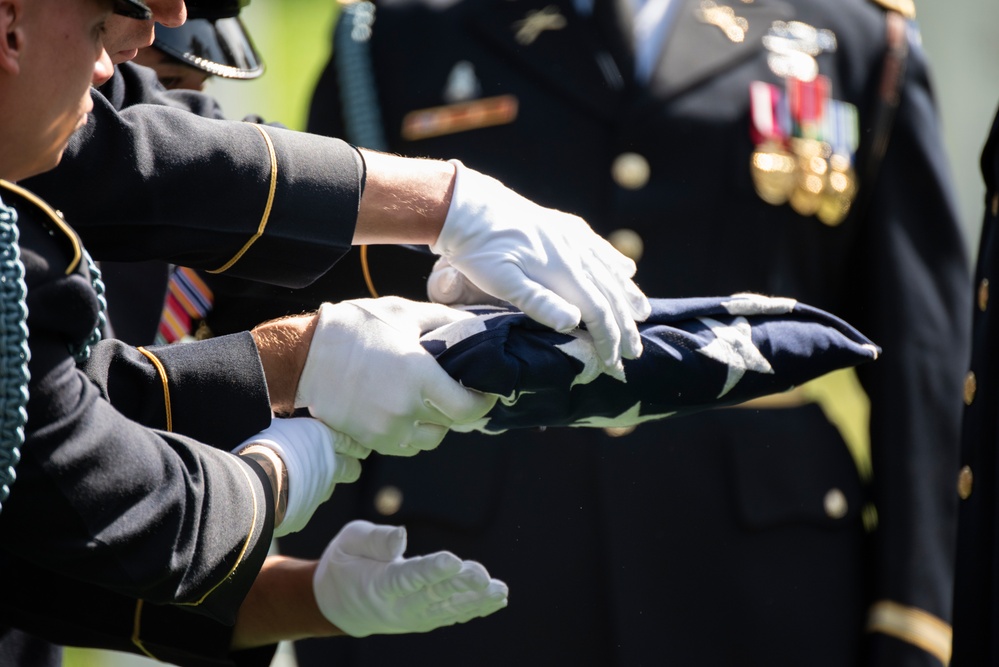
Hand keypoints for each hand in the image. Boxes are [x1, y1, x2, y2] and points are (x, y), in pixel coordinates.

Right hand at [234, 417, 367, 536]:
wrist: (255, 482)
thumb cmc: (262, 447)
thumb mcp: (279, 427)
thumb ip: (290, 430)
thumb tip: (278, 418)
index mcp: (323, 438)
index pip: (350, 443)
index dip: (355, 447)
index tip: (361, 450)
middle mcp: (328, 466)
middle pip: (351, 469)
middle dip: (349, 468)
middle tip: (344, 466)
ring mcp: (319, 492)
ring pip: (327, 489)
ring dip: (319, 485)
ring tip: (301, 480)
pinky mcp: (305, 514)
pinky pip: (304, 507)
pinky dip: (296, 502)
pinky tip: (281, 497)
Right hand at [294, 297, 497, 455]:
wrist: (303, 355)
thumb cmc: (355, 329)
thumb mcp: (403, 313)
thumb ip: (444, 321)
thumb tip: (475, 326)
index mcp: (420, 377)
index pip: (469, 408)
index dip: (485, 402)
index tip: (487, 392)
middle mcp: (407, 409)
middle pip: (452, 425)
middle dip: (459, 410)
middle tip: (455, 390)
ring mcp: (387, 429)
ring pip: (429, 440)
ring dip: (435, 425)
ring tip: (428, 402)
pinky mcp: (369, 440)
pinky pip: (404, 446)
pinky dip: (411, 434)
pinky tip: (404, 411)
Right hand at [313, 520, 508, 636]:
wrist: (337, 605)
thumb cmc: (346, 563)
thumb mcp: (350, 541)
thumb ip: (375, 539)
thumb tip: (402, 535)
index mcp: (375, 584)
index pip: (405, 578)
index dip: (430, 570)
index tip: (453, 560)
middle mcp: (395, 606)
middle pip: (431, 597)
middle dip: (459, 586)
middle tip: (484, 578)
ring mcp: (411, 617)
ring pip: (446, 610)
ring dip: (475, 601)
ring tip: (499, 591)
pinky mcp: (422, 620)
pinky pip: (450, 616)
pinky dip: (473, 609)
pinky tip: (495, 600)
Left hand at [432, 160, 651, 371]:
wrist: (467, 205)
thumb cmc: (479, 250)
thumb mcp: (501, 280)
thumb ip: (538, 302)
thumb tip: (574, 321)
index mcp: (562, 272)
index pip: (597, 312)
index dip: (609, 339)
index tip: (616, 362)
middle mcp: (575, 254)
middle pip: (610, 295)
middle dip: (626, 326)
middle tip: (636, 351)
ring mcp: (571, 238)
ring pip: (610, 271)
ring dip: (628, 295)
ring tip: (643, 314)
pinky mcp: (563, 226)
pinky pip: (599, 247)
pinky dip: (616, 262)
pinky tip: (627, 269)